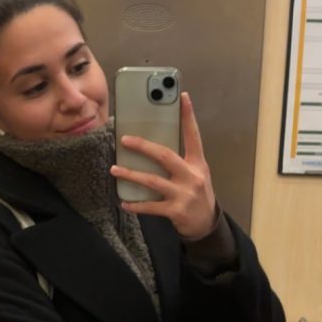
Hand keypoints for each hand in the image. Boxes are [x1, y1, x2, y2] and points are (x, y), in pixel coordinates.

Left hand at [110, 92, 216, 240]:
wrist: (207, 224)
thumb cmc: (197, 194)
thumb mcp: (196, 174)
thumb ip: (180, 161)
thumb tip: (152, 147)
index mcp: (197, 164)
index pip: (193, 136)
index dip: (189, 116)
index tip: (183, 97)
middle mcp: (191, 177)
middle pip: (165, 156)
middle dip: (144, 146)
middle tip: (125, 140)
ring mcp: (183, 194)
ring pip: (153, 181)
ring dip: (131, 175)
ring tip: (114, 169)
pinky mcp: (175, 211)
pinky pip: (151, 207)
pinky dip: (136, 205)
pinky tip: (124, 202)